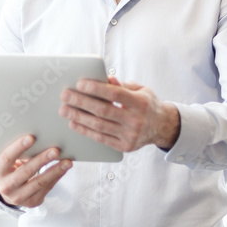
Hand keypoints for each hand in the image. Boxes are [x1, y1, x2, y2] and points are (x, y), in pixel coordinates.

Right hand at [0, 135, 71, 207]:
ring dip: (55, 171)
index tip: (31, 137)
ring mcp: (19, 197)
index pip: (7, 158)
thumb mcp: (10, 162)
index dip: (18, 147)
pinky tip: (64, 168)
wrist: (9, 193)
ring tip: (67, 161)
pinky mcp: (32, 202)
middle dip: (42, 160)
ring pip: (39, 182)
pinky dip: (57, 177)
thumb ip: (20, 153)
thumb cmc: (12, 170)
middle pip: (26, 171)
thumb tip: (41, 138)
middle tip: (56, 150)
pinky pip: (47, 188)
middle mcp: (6, 186)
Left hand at [59, 77, 180, 152]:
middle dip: (81, 102)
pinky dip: (85, 131)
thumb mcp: (140, 90)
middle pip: (103, 110)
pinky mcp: (124, 147)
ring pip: (99, 126)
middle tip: (65, 96)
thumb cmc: (147, 104)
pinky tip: (74, 123)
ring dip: (78, 117)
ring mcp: (130, 136)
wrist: (162, 127)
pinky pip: (100, 139)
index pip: (115, 94)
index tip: (80, 83)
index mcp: (140, 103)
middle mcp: (136, 120)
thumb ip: (121, 85)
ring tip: (64, 110)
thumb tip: (104, 78)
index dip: (96, 88)